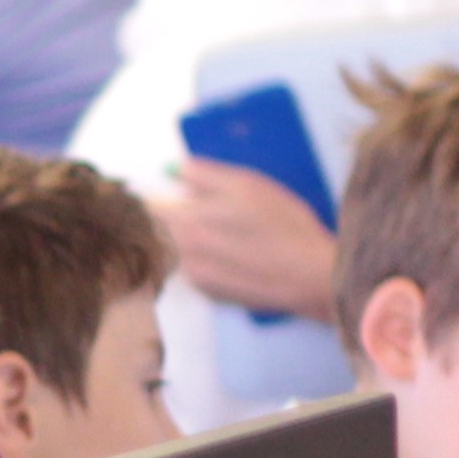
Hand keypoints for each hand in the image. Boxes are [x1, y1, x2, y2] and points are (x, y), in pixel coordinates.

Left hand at [162, 160, 338, 318]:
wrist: (310, 274)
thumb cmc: (284, 224)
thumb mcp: (249, 185)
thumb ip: (205, 174)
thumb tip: (174, 168)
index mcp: (187, 217)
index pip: (148, 204)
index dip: (155, 195)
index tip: (163, 192)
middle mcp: (181, 247)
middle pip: (160, 226)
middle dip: (174, 216)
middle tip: (213, 214)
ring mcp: (191, 271)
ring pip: (176, 246)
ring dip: (189, 238)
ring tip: (230, 235)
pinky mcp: (205, 289)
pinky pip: (192, 266)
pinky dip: (204, 259)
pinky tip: (234, 255)